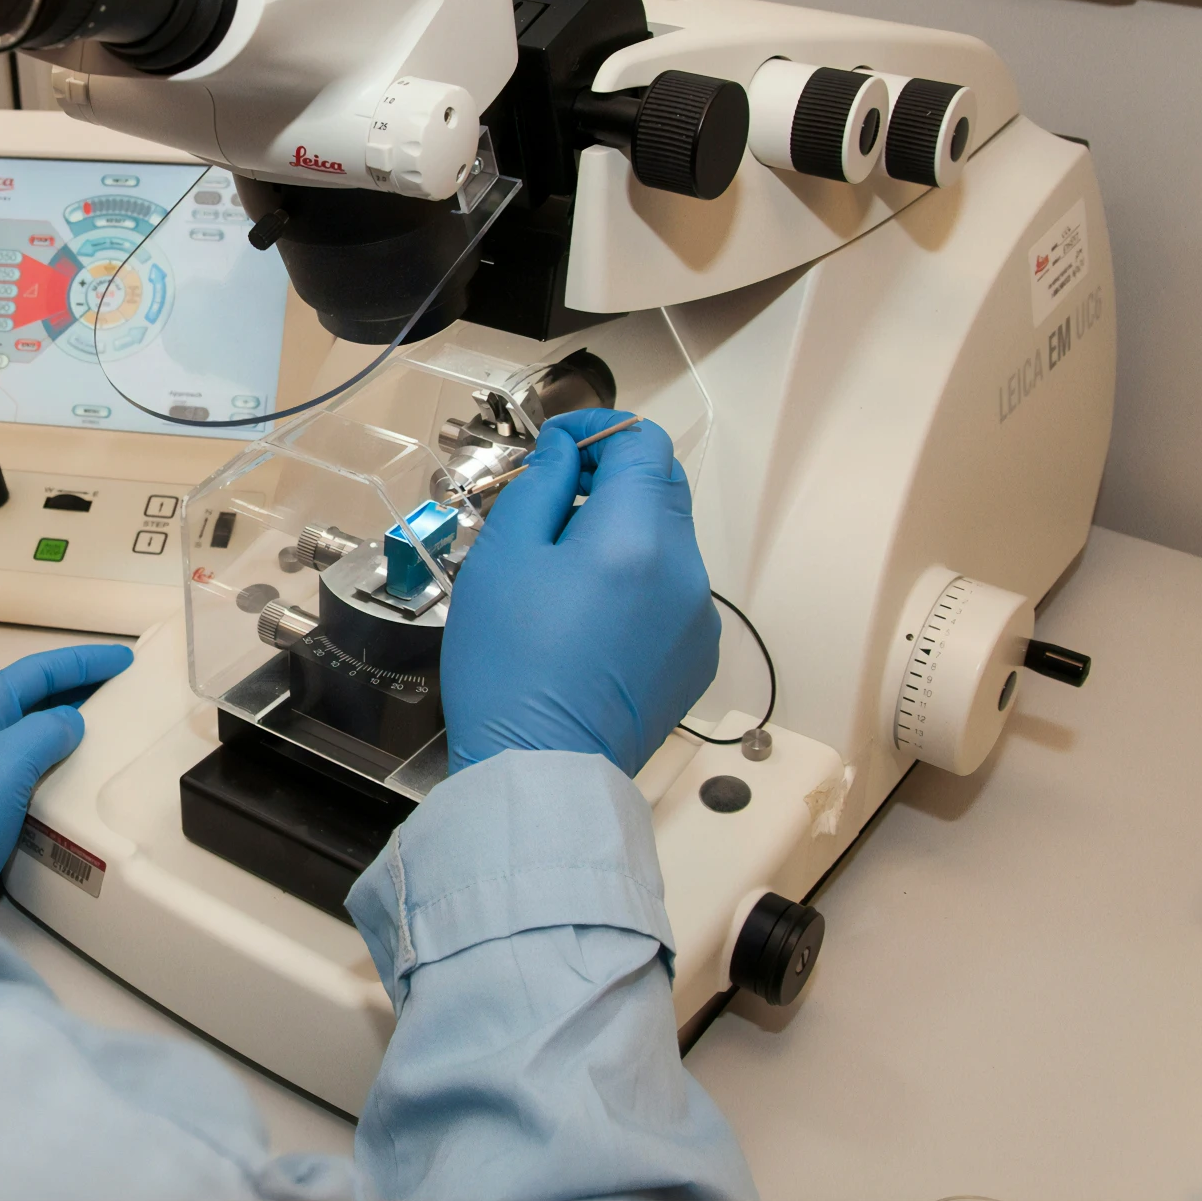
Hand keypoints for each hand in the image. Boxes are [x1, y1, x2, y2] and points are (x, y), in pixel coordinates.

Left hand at [0, 644, 131, 910]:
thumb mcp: (7, 762)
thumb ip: (46, 731)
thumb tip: (71, 722)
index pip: (36, 671)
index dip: (82, 661)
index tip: (125, 658)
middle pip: (33, 697)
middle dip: (77, 687)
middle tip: (124, 687)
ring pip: (32, 733)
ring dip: (70, 725)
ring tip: (110, 726)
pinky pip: (30, 769)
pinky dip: (59, 763)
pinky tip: (81, 774)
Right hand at [440, 409, 717, 776]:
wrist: (541, 770)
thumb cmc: (509, 665)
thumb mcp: (503, 557)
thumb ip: (540, 487)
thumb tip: (564, 451)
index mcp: (637, 536)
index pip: (642, 443)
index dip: (598, 430)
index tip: (555, 447)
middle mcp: (685, 570)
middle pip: (662, 487)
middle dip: (610, 477)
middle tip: (550, 500)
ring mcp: (698, 618)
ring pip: (667, 541)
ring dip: (621, 531)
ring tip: (560, 568)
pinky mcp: (695, 657)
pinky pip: (671, 592)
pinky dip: (636, 581)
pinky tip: (586, 617)